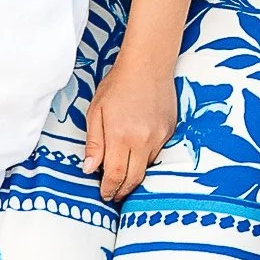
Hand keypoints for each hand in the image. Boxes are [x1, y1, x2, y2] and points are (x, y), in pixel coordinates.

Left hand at [83, 54, 178, 202]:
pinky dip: (145, 157)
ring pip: (146, 167)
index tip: (104, 194)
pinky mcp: (169, 131)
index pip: (115, 175)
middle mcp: (143, 139)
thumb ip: (94, 143)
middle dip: (122, 191)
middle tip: (114, 194)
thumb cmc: (118, 85)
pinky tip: (137, 150)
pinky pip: (157, 153)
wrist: (148, 65)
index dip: (109, 189)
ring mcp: (159, 136)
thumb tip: (89, 169)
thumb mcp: (96, 112)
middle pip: (134, 178)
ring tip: (123, 173)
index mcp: (120, 135)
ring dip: (134, 173)